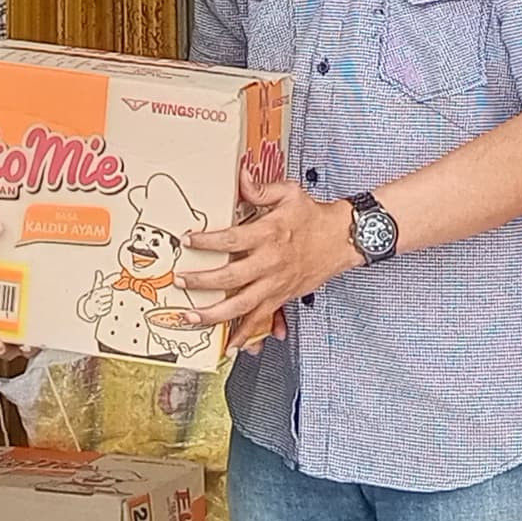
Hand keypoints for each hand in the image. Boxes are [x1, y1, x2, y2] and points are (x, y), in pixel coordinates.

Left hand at [176, 192, 355, 346]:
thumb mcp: (289, 193)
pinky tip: (230, 344)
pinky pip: (261, 319)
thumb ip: (261, 188)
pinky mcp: (282, 297)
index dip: (208, 241)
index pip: (232, 239)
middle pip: (231, 277)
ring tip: (192, 318)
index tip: (187, 240)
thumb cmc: (313, 217)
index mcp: (269, 234)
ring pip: (242, 305)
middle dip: (202, 281)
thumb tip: (240, 176)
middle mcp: (270, 262)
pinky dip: (246, 334)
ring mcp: (275, 284)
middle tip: (180, 281)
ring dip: (215, 315)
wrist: (342, 239)